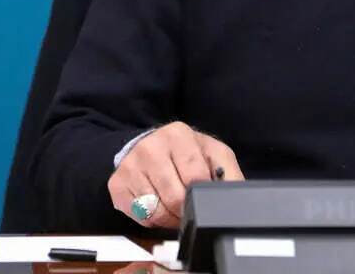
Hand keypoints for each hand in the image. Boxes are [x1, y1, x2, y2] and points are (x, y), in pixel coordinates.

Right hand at [108, 121, 243, 229]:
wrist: (153, 147)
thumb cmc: (188, 154)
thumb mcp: (215, 156)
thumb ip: (229, 175)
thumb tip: (237, 202)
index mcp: (178, 135)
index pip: (195, 178)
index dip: (202, 196)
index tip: (203, 198)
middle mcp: (150, 147)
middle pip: (174, 198)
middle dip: (186, 210)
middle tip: (189, 206)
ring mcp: (131, 165)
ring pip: (156, 210)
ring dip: (170, 217)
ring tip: (174, 206)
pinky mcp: (117, 184)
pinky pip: (140, 216)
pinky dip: (153, 219)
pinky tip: (157, 204)